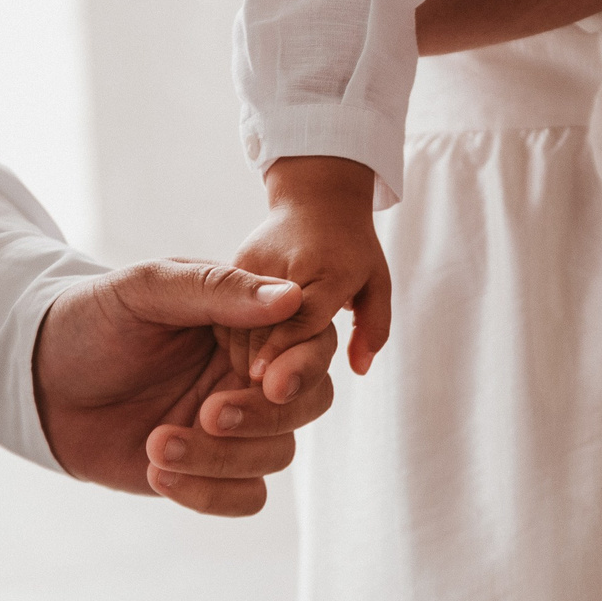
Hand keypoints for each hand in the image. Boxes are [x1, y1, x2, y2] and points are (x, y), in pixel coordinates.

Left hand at [33, 259, 338, 517]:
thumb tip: (291, 296)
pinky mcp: (211, 472)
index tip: (263, 376)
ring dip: (221, 458)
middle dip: (263, 417)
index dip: (299, 363)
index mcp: (249, 322)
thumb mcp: (145, 289)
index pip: (310, 340)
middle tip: (208, 415)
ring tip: (155, 443)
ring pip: (276, 455)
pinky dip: (211, 494)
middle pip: (308, 403)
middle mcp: (252, 374)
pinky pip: (247, 497)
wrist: (37, 381)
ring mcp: (235, 427)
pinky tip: (156, 473)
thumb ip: (215, 290)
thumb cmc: (90, 320)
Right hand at [233, 156, 393, 377]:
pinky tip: (237, 364)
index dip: (282, 351)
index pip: (302, 317)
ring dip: (240, 359)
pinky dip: (231, 341)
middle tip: (251, 402)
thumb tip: (359, 368)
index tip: (262, 381)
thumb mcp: (375, 281)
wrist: (316, 198)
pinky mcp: (234, 264)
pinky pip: (226, 311)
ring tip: (242, 392)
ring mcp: (254, 262)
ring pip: (239, 322)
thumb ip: (372, 326)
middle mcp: (288, 265)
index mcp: (329, 270)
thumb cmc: (351, 247)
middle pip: (264, 327)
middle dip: (258, 366)